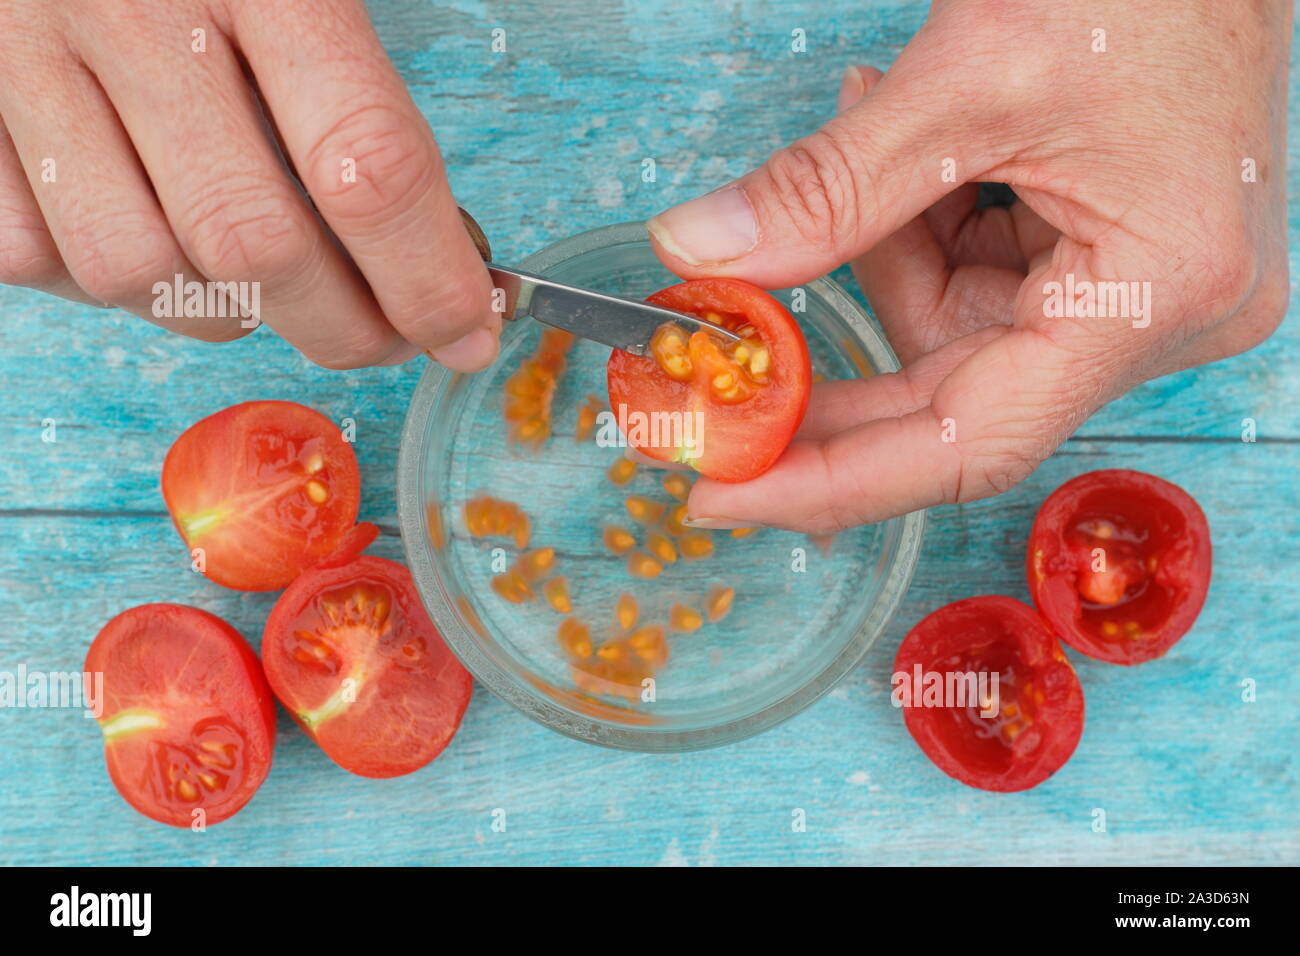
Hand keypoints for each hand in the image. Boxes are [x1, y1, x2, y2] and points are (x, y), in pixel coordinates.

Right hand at [0, 0, 496, 370]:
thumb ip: (361, 96)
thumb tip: (439, 253)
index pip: (367, 164)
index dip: (428, 279)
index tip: (465, 333)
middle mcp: (133, 12)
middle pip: (257, 245)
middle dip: (339, 325)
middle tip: (380, 334)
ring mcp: (22, 59)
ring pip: (142, 275)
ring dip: (218, 309)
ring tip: (256, 273)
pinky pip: (38, 260)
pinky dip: (106, 282)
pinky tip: (147, 231)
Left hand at [649, 0, 1289, 532]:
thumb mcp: (964, 80)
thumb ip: (826, 187)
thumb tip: (698, 253)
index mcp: (1151, 294)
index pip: (970, 442)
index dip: (835, 479)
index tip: (724, 493)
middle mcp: (1159, 317)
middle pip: (953, 397)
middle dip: (831, 376)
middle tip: (719, 374)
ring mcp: (1137, 290)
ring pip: (956, 330)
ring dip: (884, 253)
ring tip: (868, 134)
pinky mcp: (1110, 258)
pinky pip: (982, 282)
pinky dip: (922, 230)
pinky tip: (914, 158)